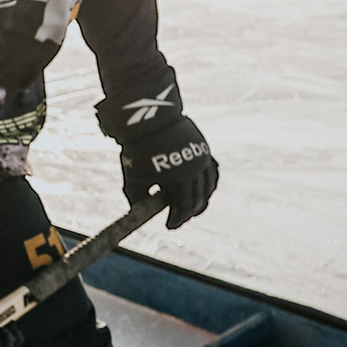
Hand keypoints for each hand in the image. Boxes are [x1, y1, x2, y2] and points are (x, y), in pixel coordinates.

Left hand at [110, 111, 217, 227]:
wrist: (149, 120)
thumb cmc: (138, 150)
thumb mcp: (133, 177)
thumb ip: (137, 197)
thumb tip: (139, 212)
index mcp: (179, 179)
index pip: (183, 208)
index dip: (177, 219)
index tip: (169, 226)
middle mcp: (195, 170)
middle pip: (198, 200)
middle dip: (189, 212)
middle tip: (180, 219)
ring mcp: (202, 159)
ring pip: (209, 187)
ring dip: (202, 200)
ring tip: (192, 208)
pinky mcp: (204, 149)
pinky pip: (212, 171)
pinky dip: (209, 183)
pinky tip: (203, 190)